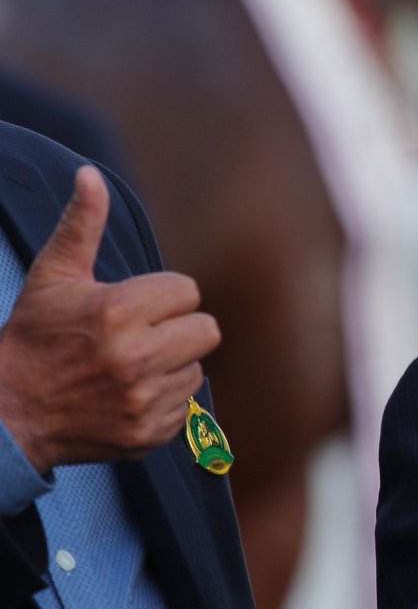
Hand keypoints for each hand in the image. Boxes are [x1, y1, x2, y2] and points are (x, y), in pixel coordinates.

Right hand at [0, 166, 219, 473]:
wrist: (7, 414)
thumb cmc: (34, 338)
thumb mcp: (53, 278)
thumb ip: (81, 226)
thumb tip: (91, 175)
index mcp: (116, 312)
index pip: (188, 292)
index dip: (163, 296)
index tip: (132, 306)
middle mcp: (134, 357)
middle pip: (207, 330)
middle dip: (177, 328)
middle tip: (139, 335)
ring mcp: (143, 399)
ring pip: (197, 369)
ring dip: (171, 366)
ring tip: (128, 367)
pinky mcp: (149, 433)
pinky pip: (187, 407)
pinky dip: (165, 401)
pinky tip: (127, 395)